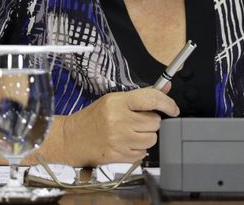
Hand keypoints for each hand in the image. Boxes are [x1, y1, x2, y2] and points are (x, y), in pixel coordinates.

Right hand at [60, 86, 179, 164]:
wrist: (71, 138)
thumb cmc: (93, 117)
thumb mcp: (114, 100)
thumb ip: (141, 95)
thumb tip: (166, 87)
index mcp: (117, 102)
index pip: (151, 99)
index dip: (167, 103)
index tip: (173, 108)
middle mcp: (119, 120)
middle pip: (155, 121)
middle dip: (150, 121)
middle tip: (137, 120)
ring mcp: (119, 140)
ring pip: (152, 138)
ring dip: (146, 136)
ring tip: (131, 132)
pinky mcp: (118, 156)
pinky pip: (142, 153)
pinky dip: (138, 149)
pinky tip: (126, 143)